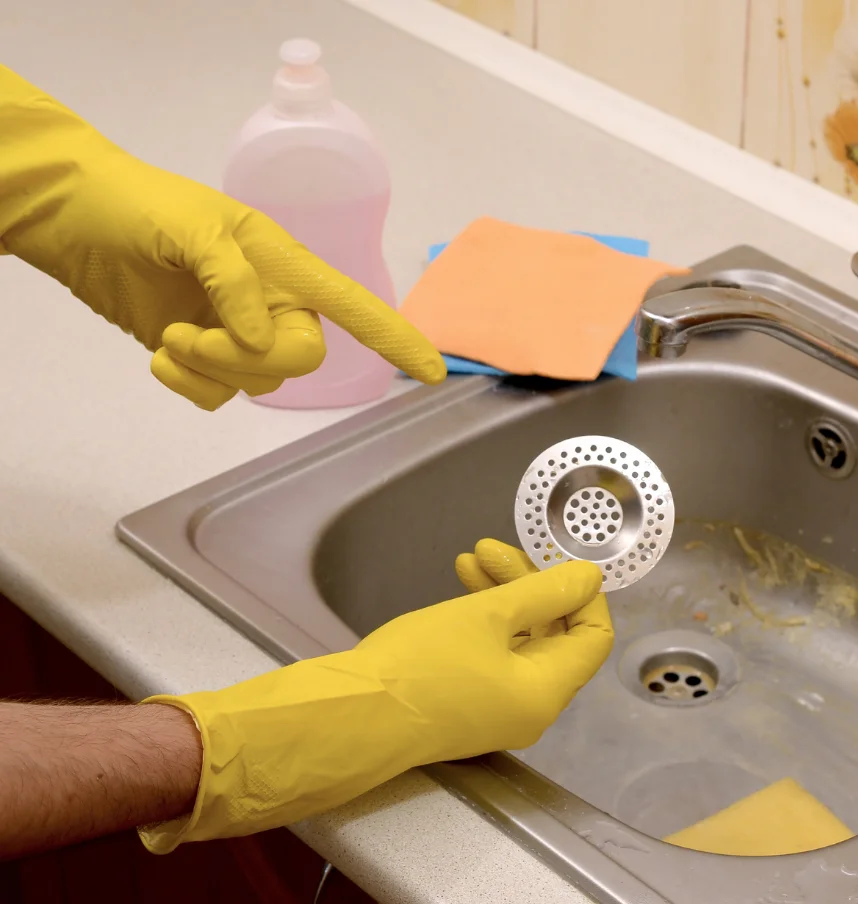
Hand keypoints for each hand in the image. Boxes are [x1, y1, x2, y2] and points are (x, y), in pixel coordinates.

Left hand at [0, 66, 443, 408]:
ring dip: (211, 367)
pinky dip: (188, 384)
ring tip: (172, 335)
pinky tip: (162, 354)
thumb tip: (259, 338)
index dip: (394, 337)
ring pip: (260, 381)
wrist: (79, 222)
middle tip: (195, 337)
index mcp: (285, 265)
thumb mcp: (194, 227)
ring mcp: (239, 334)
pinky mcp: (204, 359)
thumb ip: (233, 281)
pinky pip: (218, 396)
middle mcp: (273, 304)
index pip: (353, 305)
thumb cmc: (141, 205)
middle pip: (302, 357)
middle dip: (250, 359)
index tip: (431, 372)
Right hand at [137, 551, 611, 851]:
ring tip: (471, 556)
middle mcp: (529, 708)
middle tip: (493, 548)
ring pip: (518, 640)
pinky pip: (492, 655)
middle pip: (554, 634)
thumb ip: (544, 593)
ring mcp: (496, 710)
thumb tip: (590, 578)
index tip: (552, 557)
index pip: (593, 637)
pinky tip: (460, 585)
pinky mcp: (464, 705)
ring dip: (502, 594)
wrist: (346, 718)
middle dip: (530, 584)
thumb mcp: (486, 616)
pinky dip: (483, 619)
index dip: (581, 593)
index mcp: (545, 692)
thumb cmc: (420, 665)